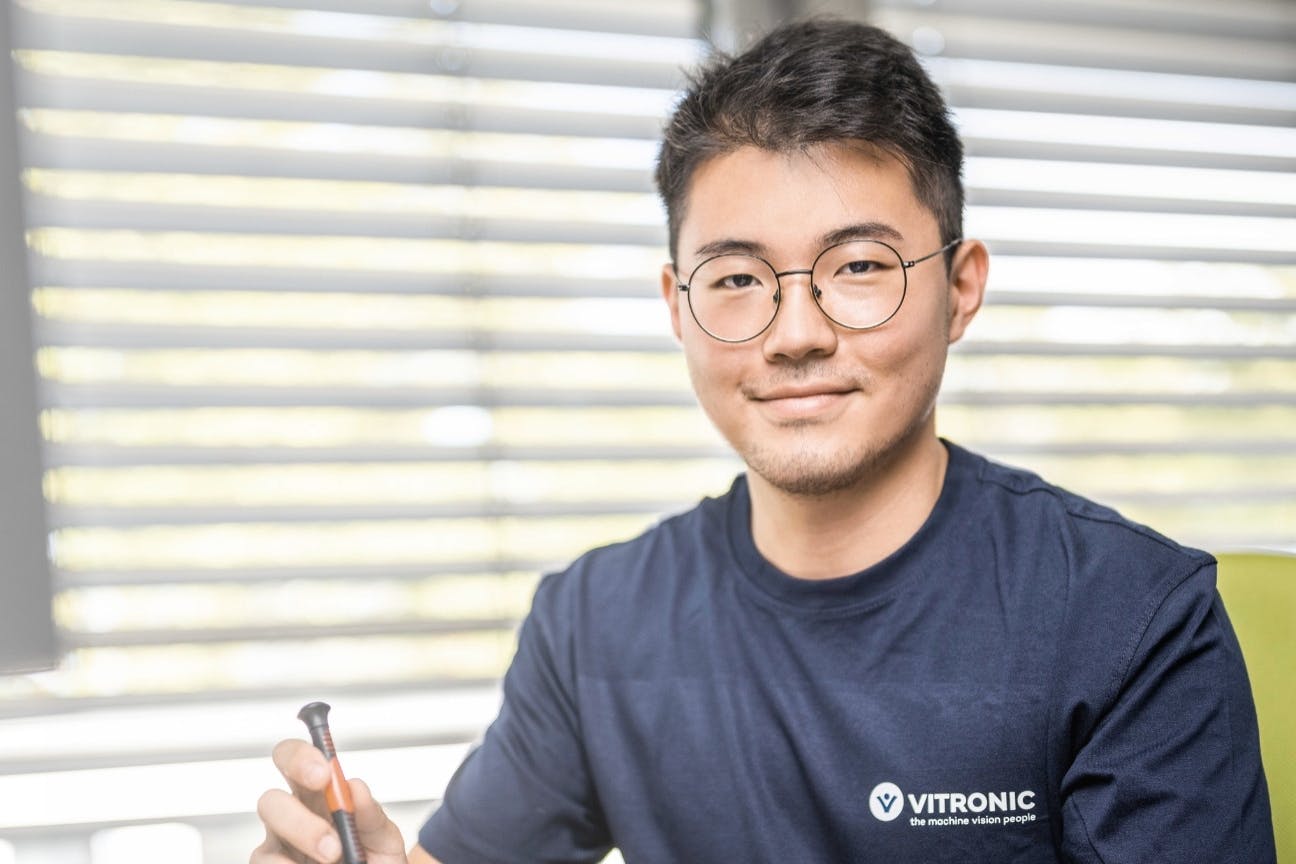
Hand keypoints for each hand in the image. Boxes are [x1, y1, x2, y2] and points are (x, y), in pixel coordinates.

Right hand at [251, 738, 408, 863]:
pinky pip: (263, 863)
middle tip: (332, 840)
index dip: (301, 758)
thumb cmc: (375, 862)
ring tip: (334, 858)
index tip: (324, 775)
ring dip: (301, 842)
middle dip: (296, 816)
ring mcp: (279, 847)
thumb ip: (371, 814)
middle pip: (270, 800)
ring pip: (268, 838)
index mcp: (320, 796)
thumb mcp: (383, 838)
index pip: (296, 760)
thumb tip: (355, 787)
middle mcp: (294, 817)